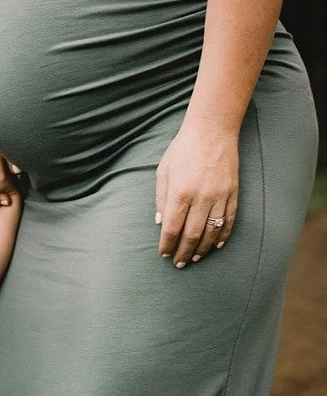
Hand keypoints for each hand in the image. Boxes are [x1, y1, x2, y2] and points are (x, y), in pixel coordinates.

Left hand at [155, 116, 238, 267]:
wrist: (212, 132)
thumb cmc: (182, 151)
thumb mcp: (163, 172)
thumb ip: (161, 200)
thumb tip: (161, 224)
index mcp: (180, 193)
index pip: (172, 228)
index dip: (167, 244)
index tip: (164, 254)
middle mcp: (201, 197)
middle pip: (192, 234)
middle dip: (184, 252)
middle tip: (179, 263)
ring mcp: (220, 196)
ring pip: (212, 231)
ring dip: (203, 248)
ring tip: (195, 257)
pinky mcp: (233, 193)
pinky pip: (229, 220)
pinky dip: (222, 235)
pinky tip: (216, 245)